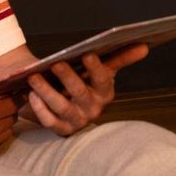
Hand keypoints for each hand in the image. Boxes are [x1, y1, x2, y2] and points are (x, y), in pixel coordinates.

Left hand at [23, 44, 147, 135]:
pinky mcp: (61, 130)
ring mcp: (77, 121)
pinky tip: (30, 94)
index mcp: (105, 92)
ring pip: (61, 107)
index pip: (103, 80)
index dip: (96, 68)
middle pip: (80, 93)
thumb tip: (144, 46)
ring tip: (34, 78)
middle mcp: (93, 109)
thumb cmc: (86, 82)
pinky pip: (49, 121)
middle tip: (55, 64)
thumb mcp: (102, 71)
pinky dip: (39, 108)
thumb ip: (121, 57)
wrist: (69, 105)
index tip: (87, 54)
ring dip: (46, 92)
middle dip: (68, 78)